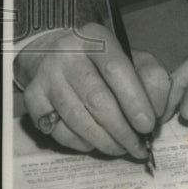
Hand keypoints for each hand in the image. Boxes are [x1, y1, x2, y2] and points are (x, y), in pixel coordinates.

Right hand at [15, 23, 170, 157]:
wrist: (56, 55)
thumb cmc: (105, 63)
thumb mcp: (133, 59)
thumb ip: (152, 79)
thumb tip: (155, 112)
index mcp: (96, 38)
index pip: (116, 71)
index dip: (134, 101)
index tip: (147, 126)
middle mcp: (67, 54)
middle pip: (96, 98)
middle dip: (121, 129)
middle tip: (138, 148)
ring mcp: (47, 77)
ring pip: (77, 118)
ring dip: (104, 141)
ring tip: (122, 149)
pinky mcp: (32, 99)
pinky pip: (58, 131)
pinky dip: (81, 143)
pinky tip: (95, 142)